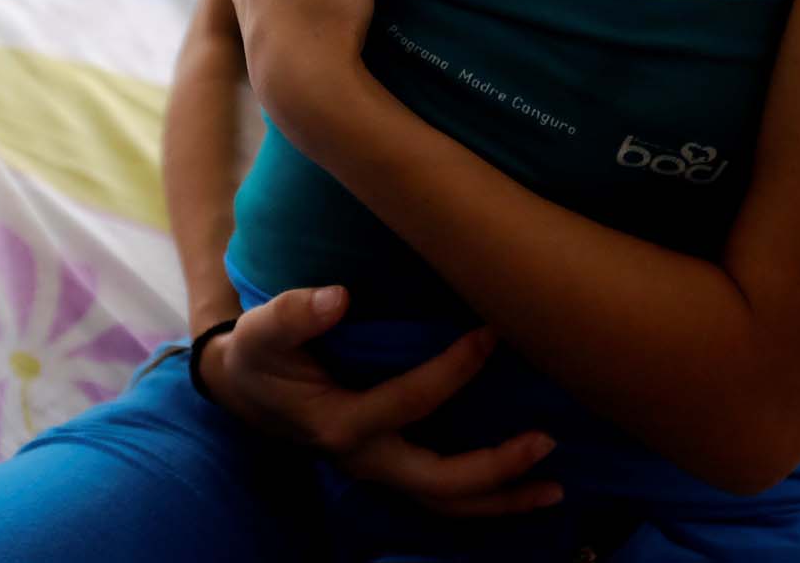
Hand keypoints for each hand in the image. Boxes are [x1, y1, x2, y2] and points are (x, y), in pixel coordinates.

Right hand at [202, 286, 563, 515]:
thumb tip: (338, 298)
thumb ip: (294, 314)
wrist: (246, 390)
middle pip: (438, 481)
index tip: (491, 333)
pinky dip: (486, 497)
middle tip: (546, 440)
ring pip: (446, 502)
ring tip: (554, 487)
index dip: (453, 370)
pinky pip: (442, 494)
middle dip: (495, 467)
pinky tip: (527, 485)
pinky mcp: (391, 468)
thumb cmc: (261, 355)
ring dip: (501, 498)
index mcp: (340, 424)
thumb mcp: (263, 331)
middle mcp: (366, 459)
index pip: (408, 403)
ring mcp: (380, 470)